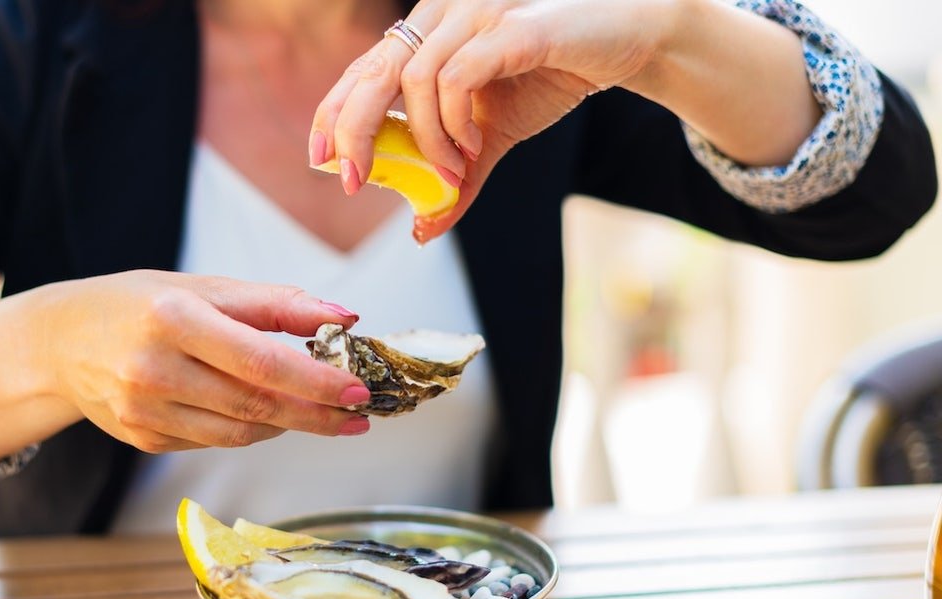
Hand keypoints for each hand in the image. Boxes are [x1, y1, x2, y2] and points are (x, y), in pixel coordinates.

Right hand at [44, 270, 371, 452]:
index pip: (259, 360)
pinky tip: (265, 415)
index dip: (314, 381)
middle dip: (315, 414)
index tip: (356, 390)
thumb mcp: (204, 287)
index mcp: (172, 318)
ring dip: (287, 426)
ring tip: (320, 414)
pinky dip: (248, 430)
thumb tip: (344, 316)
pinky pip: (212, 441)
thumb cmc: (140, 305)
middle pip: (254, 405)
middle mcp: (152, 369)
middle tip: (357, 416)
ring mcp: (143, 411)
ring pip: (238, 433)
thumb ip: (275, 303)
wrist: (61, 341)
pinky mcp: (142, 439)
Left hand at [313, 0, 678, 240]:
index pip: (363, 69)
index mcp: (428, 32)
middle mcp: (443, 13)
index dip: (332, 111)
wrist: (626, 40)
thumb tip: (423, 229)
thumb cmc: (553, 74)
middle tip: (356, 181)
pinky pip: (459, 76)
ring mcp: (476, 12)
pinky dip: (456, 122)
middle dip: (353, 132)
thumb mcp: (492, 135)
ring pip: (417, 80)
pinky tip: (475, 147)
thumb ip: (457, 178)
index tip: (320, 158)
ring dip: (427, 141)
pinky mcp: (512, 26)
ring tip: (454, 171)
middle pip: (373, 72)